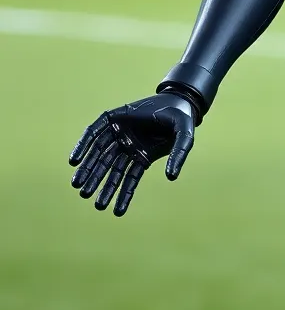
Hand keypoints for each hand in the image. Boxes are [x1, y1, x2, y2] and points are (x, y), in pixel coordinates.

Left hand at [68, 93, 195, 215]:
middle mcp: (128, 147)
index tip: (115, 213)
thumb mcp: (185, 138)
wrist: (177, 96)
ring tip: (79, 187)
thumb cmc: (181, 119)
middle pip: (110, 169)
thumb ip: (179, 155)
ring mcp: (119, 132)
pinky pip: (93, 133)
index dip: (122, 196)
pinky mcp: (112, 118)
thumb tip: (171, 177)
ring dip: (88, 170)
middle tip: (89, 198)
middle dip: (99, 184)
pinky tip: (75, 160)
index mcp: (143, 155)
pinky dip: (83, 146)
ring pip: (100, 155)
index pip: (129, 179)